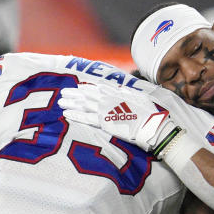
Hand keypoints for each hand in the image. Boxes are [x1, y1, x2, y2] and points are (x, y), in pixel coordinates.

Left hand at [59, 82, 184, 156]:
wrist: (153, 126)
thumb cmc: (151, 114)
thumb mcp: (141, 98)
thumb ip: (128, 93)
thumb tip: (121, 89)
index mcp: (118, 93)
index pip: (98, 88)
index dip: (87, 88)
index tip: (78, 87)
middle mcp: (109, 99)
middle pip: (87, 94)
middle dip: (74, 93)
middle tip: (63, 92)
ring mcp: (105, 110)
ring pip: (83, 104)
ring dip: (71, 102)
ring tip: (60, 101)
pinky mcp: (104, 122)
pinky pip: (85, 118)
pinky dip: (75, 114)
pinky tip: (65, 113)